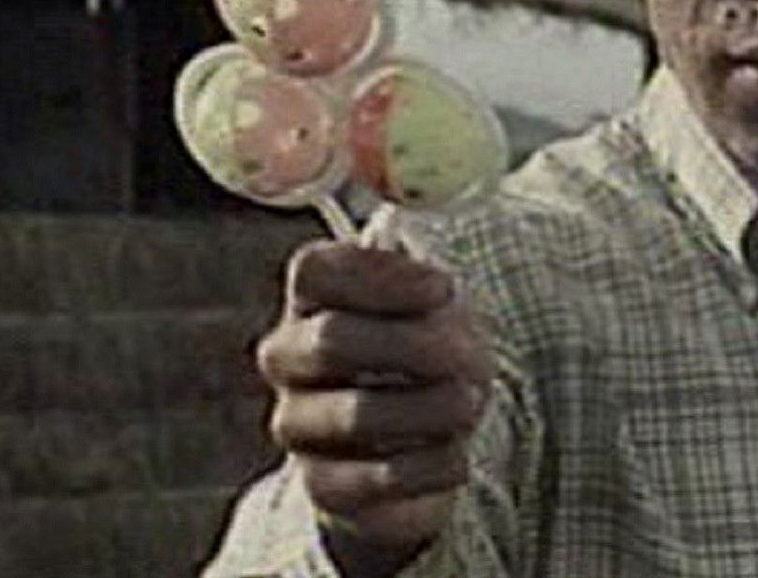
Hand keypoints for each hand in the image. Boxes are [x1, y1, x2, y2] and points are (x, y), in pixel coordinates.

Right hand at [258, 242, 491, 572]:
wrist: (425, 437)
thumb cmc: (428, 353)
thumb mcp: (437, 310)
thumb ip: (428, 290)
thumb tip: (434, 290)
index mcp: (310, 298)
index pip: (316, 271)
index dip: (383, 276)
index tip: (444, 288)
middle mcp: (288, 358)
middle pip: (332, 340)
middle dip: (414, 346)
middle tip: (469, 359)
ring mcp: (297, 423)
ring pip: (355, 413)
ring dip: (429, 408)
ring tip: (469, 404)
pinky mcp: (323, 485)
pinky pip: (375, 478)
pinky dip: (430, 464)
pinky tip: (456, 454)